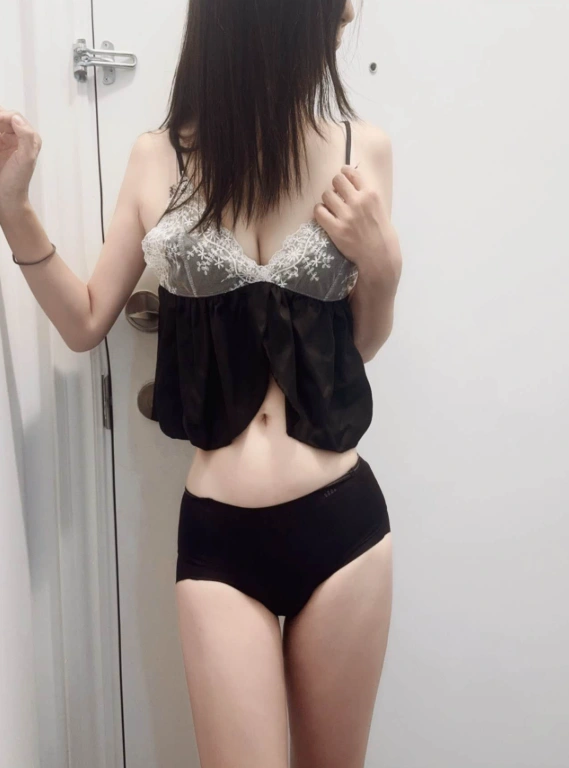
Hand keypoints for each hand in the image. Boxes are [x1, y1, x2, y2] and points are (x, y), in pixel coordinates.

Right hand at [0, 107, 41, 216]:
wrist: (7, 198)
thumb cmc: (17, 182)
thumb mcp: (26, 159)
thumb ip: (26, 137)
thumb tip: (16, 119)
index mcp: (29, 138)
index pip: (13, 117)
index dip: (1, 116)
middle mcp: (18, 136)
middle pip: (2, 117)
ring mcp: (5, 140)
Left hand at [314, 162, 401, 288]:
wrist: (379, 256)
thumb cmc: (381, 233)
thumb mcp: (380, 208)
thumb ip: (367, 196)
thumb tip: (351, 185)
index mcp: (371, 194)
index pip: (352, 173)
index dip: (344, 173)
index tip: (342, 177)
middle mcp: (358, 202)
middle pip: (336, 180)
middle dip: (335, 186)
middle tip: (336, 195)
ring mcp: (346, 215)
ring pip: (326, 194)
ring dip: (327, 199)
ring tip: (331, 207)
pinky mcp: (336, 229)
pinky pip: (319, 211)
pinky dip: (319, 211)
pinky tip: (324, 216)